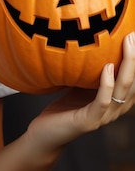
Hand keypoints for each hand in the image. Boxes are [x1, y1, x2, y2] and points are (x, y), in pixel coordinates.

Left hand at [25, 31, 134, 156]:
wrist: (45, 135)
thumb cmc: (63, 110)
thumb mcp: (79, 87)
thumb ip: (88, 74)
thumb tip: (89, 49)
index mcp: (115, 101)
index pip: (132, 79)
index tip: (134, 37)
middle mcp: (115, 110)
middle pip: (132, 82)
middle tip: (134, 36)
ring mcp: (103, 117)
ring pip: (122, 90)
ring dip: (127, 66)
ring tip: (128, 45)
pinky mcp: (89, 121)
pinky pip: (102, 101)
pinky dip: (106, 84)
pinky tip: (108, 68)